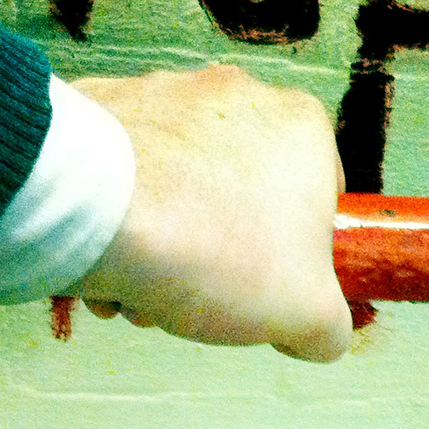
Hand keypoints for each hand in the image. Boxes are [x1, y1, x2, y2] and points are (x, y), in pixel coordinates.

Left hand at [71, 65, 350, 362]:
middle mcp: (238, 94)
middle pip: (244, 204)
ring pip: (180, 196)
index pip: (320, 202)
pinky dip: (120, 227)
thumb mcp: (308, 316)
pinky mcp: (104, 107)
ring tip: (144, 294)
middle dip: (222, 263)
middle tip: (201, 303)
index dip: (300, 262)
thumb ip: (329, 328)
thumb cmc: (221, 254)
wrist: (99, 212)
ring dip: (167, 254)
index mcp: (303, 129)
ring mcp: (166, 94)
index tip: (271, 295)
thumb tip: (317, 334)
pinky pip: (125, 180)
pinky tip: (109, 268)